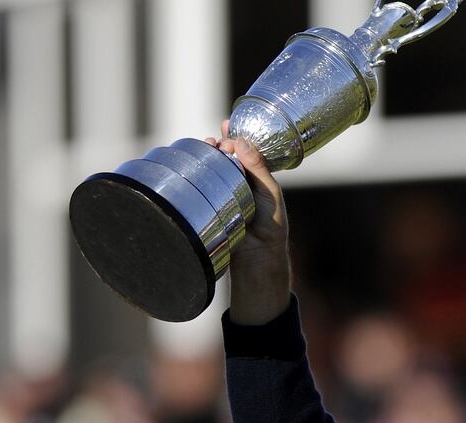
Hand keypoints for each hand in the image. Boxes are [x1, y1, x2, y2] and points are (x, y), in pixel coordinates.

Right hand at [205, 120, 292, 323]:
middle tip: (217, 139)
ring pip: (212, 166)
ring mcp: (224, 191)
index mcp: (256, 176)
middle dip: (219, 142)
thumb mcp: (270, 193)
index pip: (244, 150)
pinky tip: (194, 160)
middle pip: (225, 154)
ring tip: (207, 144)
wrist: (257, 254)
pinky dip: (197, 169)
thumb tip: (241, 142)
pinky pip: (203, 183)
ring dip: (207, 153)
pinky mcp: (211, 202)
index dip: (235, 136)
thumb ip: (258, 168)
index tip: (227, 124)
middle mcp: (240, 180)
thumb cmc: (271, 224)